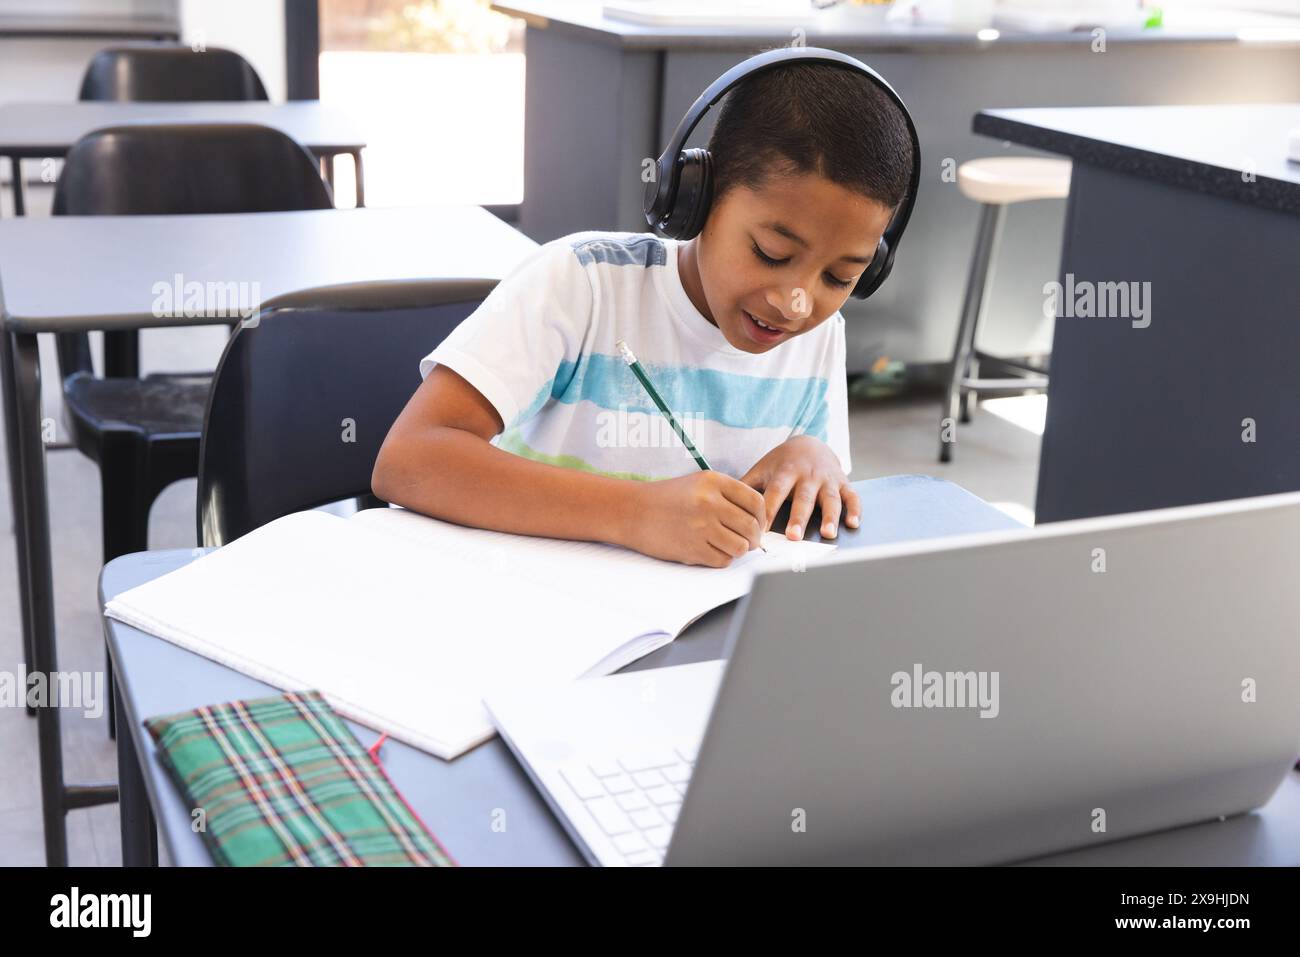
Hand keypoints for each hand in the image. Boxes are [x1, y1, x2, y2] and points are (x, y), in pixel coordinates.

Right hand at [625, 471, 766, 566]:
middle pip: (751, 526)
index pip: (756, 502)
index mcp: (714, 482)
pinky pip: (723, 560)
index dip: (762, 517)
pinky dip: (723, 558)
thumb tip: (758, 519)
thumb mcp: (699, 483)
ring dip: (739, 550)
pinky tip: (713, 551)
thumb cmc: (667, 498)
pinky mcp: (692, 548)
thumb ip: (728, 495)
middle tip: (748, 541)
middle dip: (754, 538)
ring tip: (730, 546)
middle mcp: (709, 502)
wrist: (632, 511)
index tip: (758, 523)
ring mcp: (701, 526)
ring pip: (740, 546)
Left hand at [740, 435, 859, 540]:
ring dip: (830, 516)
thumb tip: (721, 504)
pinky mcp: (844, 483)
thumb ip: (746, 486)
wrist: (810, 443)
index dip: (769, 512)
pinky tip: (853, 524)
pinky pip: (852, 496)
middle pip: (803, 498)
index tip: (762, 530)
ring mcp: (827, 480)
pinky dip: (855, 510)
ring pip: (830, 499)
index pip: (775, 493)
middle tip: (794, 537)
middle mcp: (807, 476)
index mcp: (785, 472)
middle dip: (799, 517)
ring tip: (827, 533)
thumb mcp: (763, 469)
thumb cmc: (781, 463)